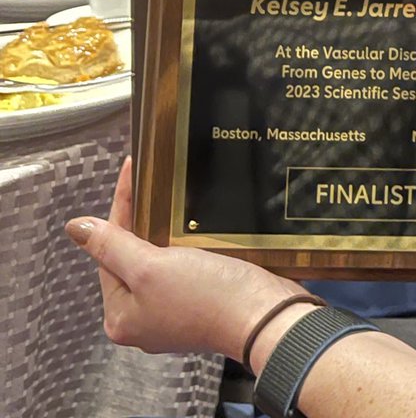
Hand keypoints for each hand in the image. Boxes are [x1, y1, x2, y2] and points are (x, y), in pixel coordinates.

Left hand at [66, 158, 300, 358]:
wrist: (265, 315)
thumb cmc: (208, 297)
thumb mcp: (151, 267)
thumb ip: (113, 246)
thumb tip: (75, 228)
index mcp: (121, 316)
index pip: (109, 251)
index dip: (120, 208)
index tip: (131, 170)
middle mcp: (143, 319)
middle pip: (131, 257)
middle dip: (140, 221)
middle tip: (150, 181)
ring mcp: (174, 312)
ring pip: (159, 261)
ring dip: (164, 231)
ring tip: (171, 199)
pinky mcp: (201, 302)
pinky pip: (184, 267)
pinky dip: (187, 245)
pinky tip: (196, 227)